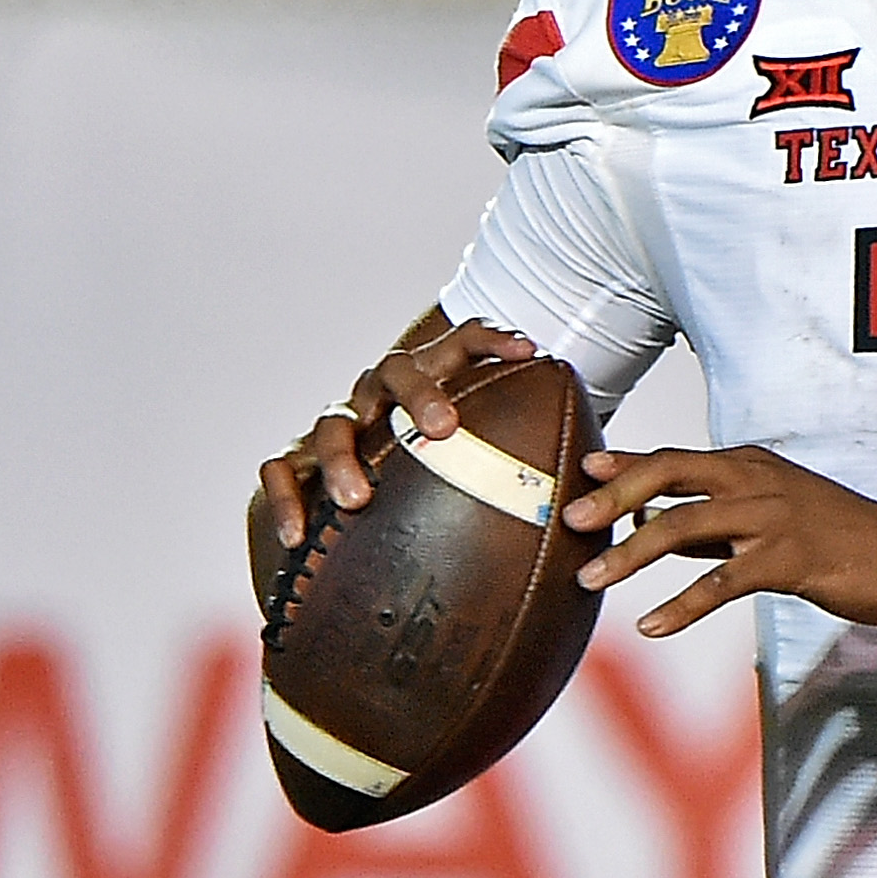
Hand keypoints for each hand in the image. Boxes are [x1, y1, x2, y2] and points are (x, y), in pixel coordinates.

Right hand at [257, 317, 536, 545]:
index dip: (495, 340)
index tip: (531, 352)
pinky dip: (287, 500)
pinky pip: (280, 471)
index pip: (463, 342)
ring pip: (333, 423)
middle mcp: (382, 393)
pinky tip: (298, 537)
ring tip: (359, 500)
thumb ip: (531, 463)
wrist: (372, 494)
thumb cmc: (449, 472)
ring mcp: (339, 423)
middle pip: (396, 371)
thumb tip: (596, 490)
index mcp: (432, 378)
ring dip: (344, 459)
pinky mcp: (297, 459)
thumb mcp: (489, 462)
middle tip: (444, 430)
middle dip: (421, 395)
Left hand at [562, 445, 876, 636]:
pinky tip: (652, 625)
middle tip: (571, 521)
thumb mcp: (773, 518)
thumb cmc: (838, 539)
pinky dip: (682, 605)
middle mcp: (758, 480)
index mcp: (752, 465)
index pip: (676, 458)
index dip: (626, 465)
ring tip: (591, 580)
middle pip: (670, 476)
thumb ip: (715, 523)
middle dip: (614, 497)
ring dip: (631, 554)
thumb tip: (651, 533)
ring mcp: (774, 517)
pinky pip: (721, 581)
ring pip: (684, 526)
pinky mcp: (789, 559)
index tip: (581, 471)